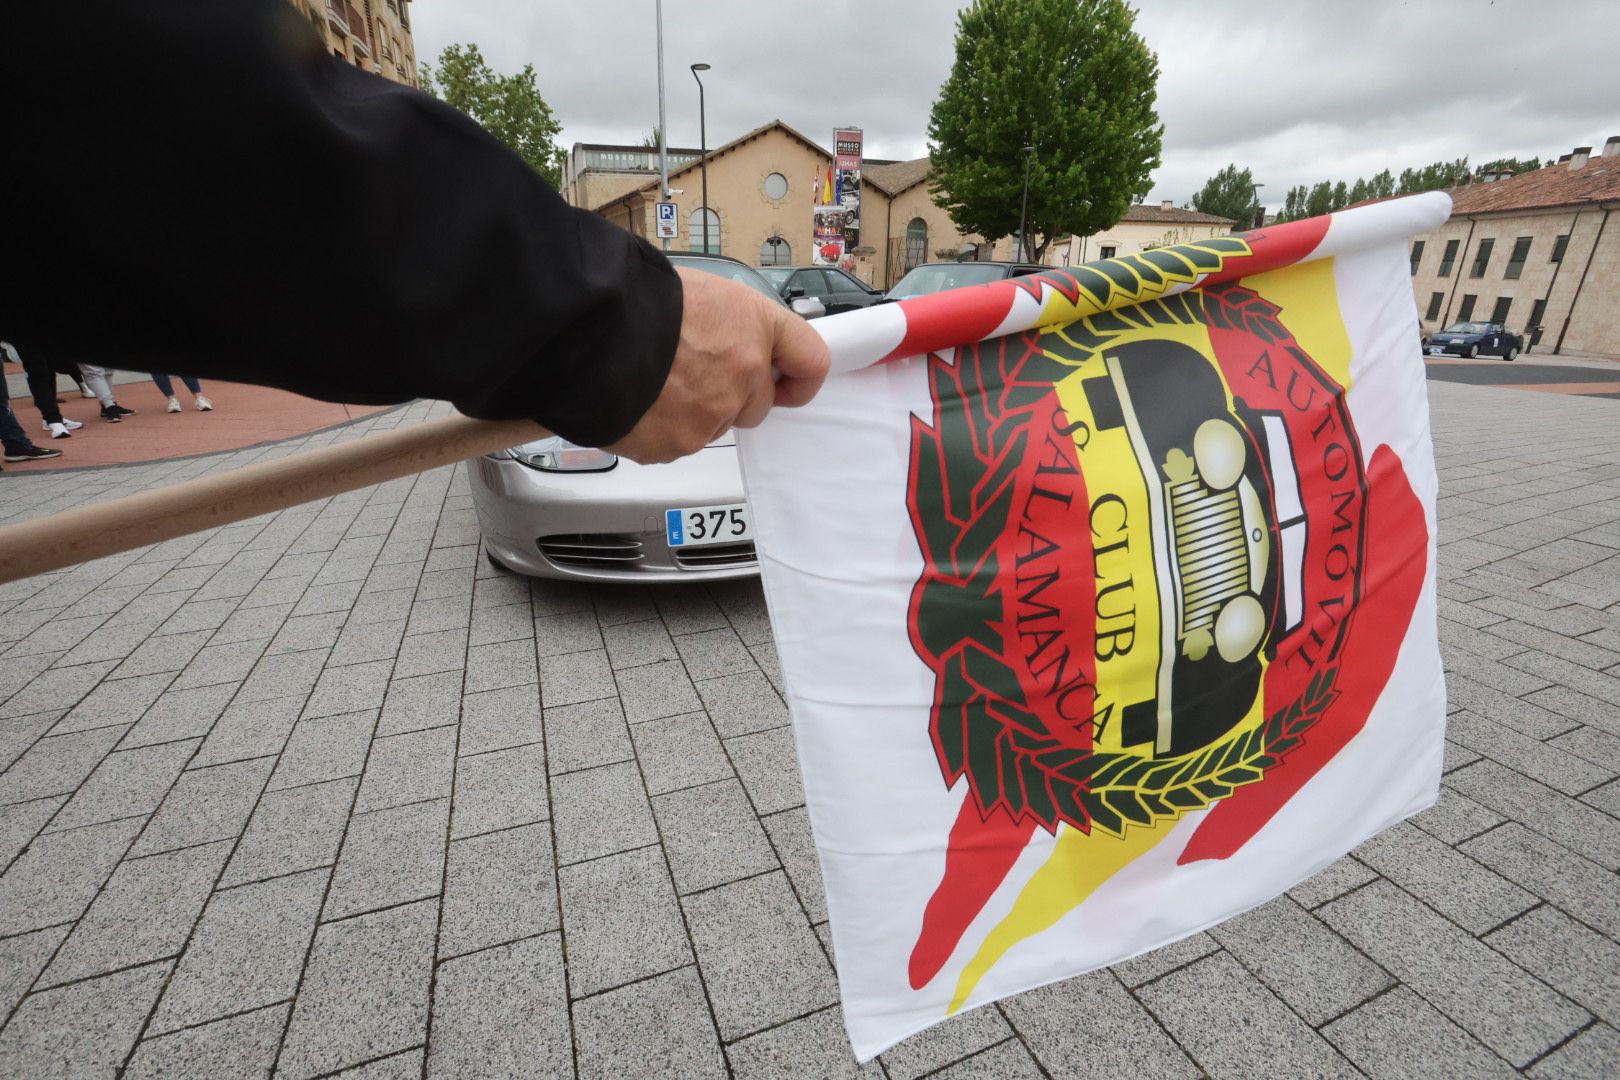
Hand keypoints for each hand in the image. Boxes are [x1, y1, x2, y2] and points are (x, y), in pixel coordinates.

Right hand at [606, 266, 829, 464]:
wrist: (588, 327)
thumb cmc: (636, 299)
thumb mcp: (700, 291)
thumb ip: (731, 325)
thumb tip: (731, 341)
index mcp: (756, 327)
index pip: (811, 361)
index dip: (799, 376)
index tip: (787, 380)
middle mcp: (744, 376)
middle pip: (757, 405)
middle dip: (731, 395)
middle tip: (689, 371)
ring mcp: (712, 416)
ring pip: (713, 425)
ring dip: (691, 410)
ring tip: (652, 379)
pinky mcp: (678, 444)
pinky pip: (676, 442)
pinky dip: (658, 427)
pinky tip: (637, 398)